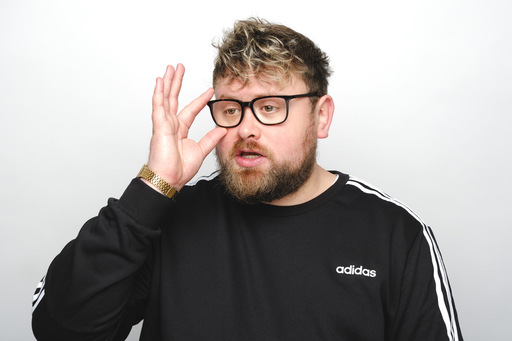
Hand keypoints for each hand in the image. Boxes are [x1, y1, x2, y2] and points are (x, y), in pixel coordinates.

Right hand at [146, 64, 226, 191]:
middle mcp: (170, 125)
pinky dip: (159, 93)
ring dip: (168, 82)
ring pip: (165, 98)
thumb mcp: (201, 151)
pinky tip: (160, 81)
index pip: (191, 110)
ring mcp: (163, 125)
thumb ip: (210, 139)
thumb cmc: (179, 170)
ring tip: (170, 68)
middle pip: (174, 98)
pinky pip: (158, 107)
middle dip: (177, 82)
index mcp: (180, 130)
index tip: (210, 90)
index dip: (200, 99)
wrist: (169, 180)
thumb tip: (222, 130)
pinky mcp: (159, 127)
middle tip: (179, 67)